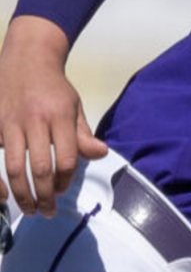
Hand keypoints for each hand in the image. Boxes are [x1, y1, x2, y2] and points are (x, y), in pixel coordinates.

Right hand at [0, 16, 106, 218]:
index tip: (63, 190)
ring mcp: (10, 122)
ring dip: (22, 193)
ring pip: (13, 166)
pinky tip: (4, 194)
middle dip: (44, 194)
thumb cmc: (53, 88)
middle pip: (40, 166)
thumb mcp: (74, 107)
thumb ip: (83, 134)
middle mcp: (34, 119)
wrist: (26, 60)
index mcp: (59, 115)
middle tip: (48, 211)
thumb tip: (100, 154)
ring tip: (30, 209)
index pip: (67, 156)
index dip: (66, 179)